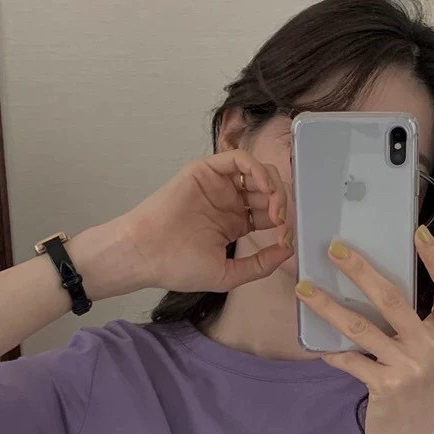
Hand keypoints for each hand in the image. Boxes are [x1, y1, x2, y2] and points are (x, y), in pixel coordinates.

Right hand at [121, 149, 292, 291]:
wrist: (146, 253)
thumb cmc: (178, 267)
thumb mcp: (228, 275)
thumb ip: (260, 265)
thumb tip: (287, 249)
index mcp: (234, 224)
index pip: (268, 215)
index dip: (282, 224)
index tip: (285, 239)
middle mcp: (229, 201)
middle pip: (267, 192)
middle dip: (281, 204)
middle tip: (281, 222)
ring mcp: (218, 184)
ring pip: (258, 173)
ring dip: (273, 187)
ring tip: (274, 208)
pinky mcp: (206, 170)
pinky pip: (239, 159)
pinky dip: (257, 169)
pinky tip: (262, 187)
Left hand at [295, 226, 433, 433]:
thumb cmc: (413, 390)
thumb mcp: (424, 355)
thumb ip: (411, 326)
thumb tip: (372, 285)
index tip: (418, 232)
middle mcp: (433, 348)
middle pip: (393, 299)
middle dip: (361, 270)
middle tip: (335, 249)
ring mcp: (410, 367)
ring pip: (362, 327)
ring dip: (328, 306)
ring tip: (304, 289)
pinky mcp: (386, 386)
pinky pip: (350, 360)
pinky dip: (331, 352)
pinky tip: (316, 346)